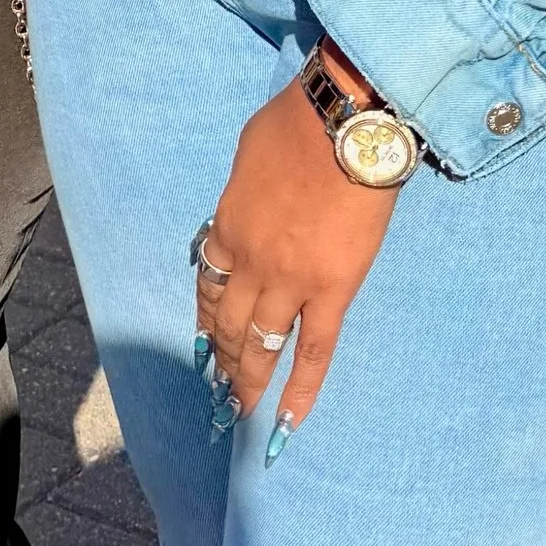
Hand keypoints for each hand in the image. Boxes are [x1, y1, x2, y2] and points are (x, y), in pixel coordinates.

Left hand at [197, 62, 398, 443]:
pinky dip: (300, 388)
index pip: (208, 282)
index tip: (204, 339)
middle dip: (221, 358)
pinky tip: (286, 420)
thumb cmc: (294, 125)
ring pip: (260, 344)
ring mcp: (289, 284)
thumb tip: (251, 207)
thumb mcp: (248, 156)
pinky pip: (314, 351)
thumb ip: (246, 194)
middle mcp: (249, 265)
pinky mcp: (331, 292)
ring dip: (246, 380)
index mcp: (227, 227)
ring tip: (239, 410)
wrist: (342, 125)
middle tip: (217, 390)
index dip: (206, 315)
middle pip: (228, 322)